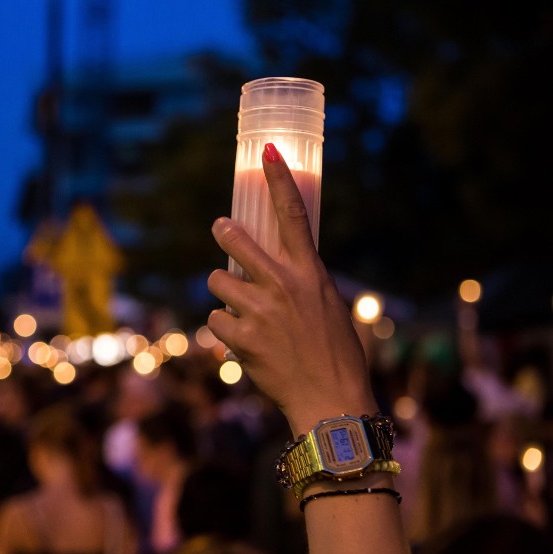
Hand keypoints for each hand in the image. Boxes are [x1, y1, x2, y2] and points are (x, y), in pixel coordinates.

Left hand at [207, 143, 377, 435]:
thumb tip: (288, 273)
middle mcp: (282, 285)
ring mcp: (258, 310)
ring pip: (217, 282)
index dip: (278, 180)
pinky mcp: (240, 337)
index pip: (293, 215)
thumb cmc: (338, 354)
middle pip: (236, 240)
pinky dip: (224, 328)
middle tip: (223, 230)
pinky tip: (241, 340)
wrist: (330, 400)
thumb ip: (306, 284)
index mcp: (309, 273)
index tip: (266, 152)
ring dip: (224, 293)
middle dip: (225, 233)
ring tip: (240, 309)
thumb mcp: (332, 308)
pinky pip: (215, 320)